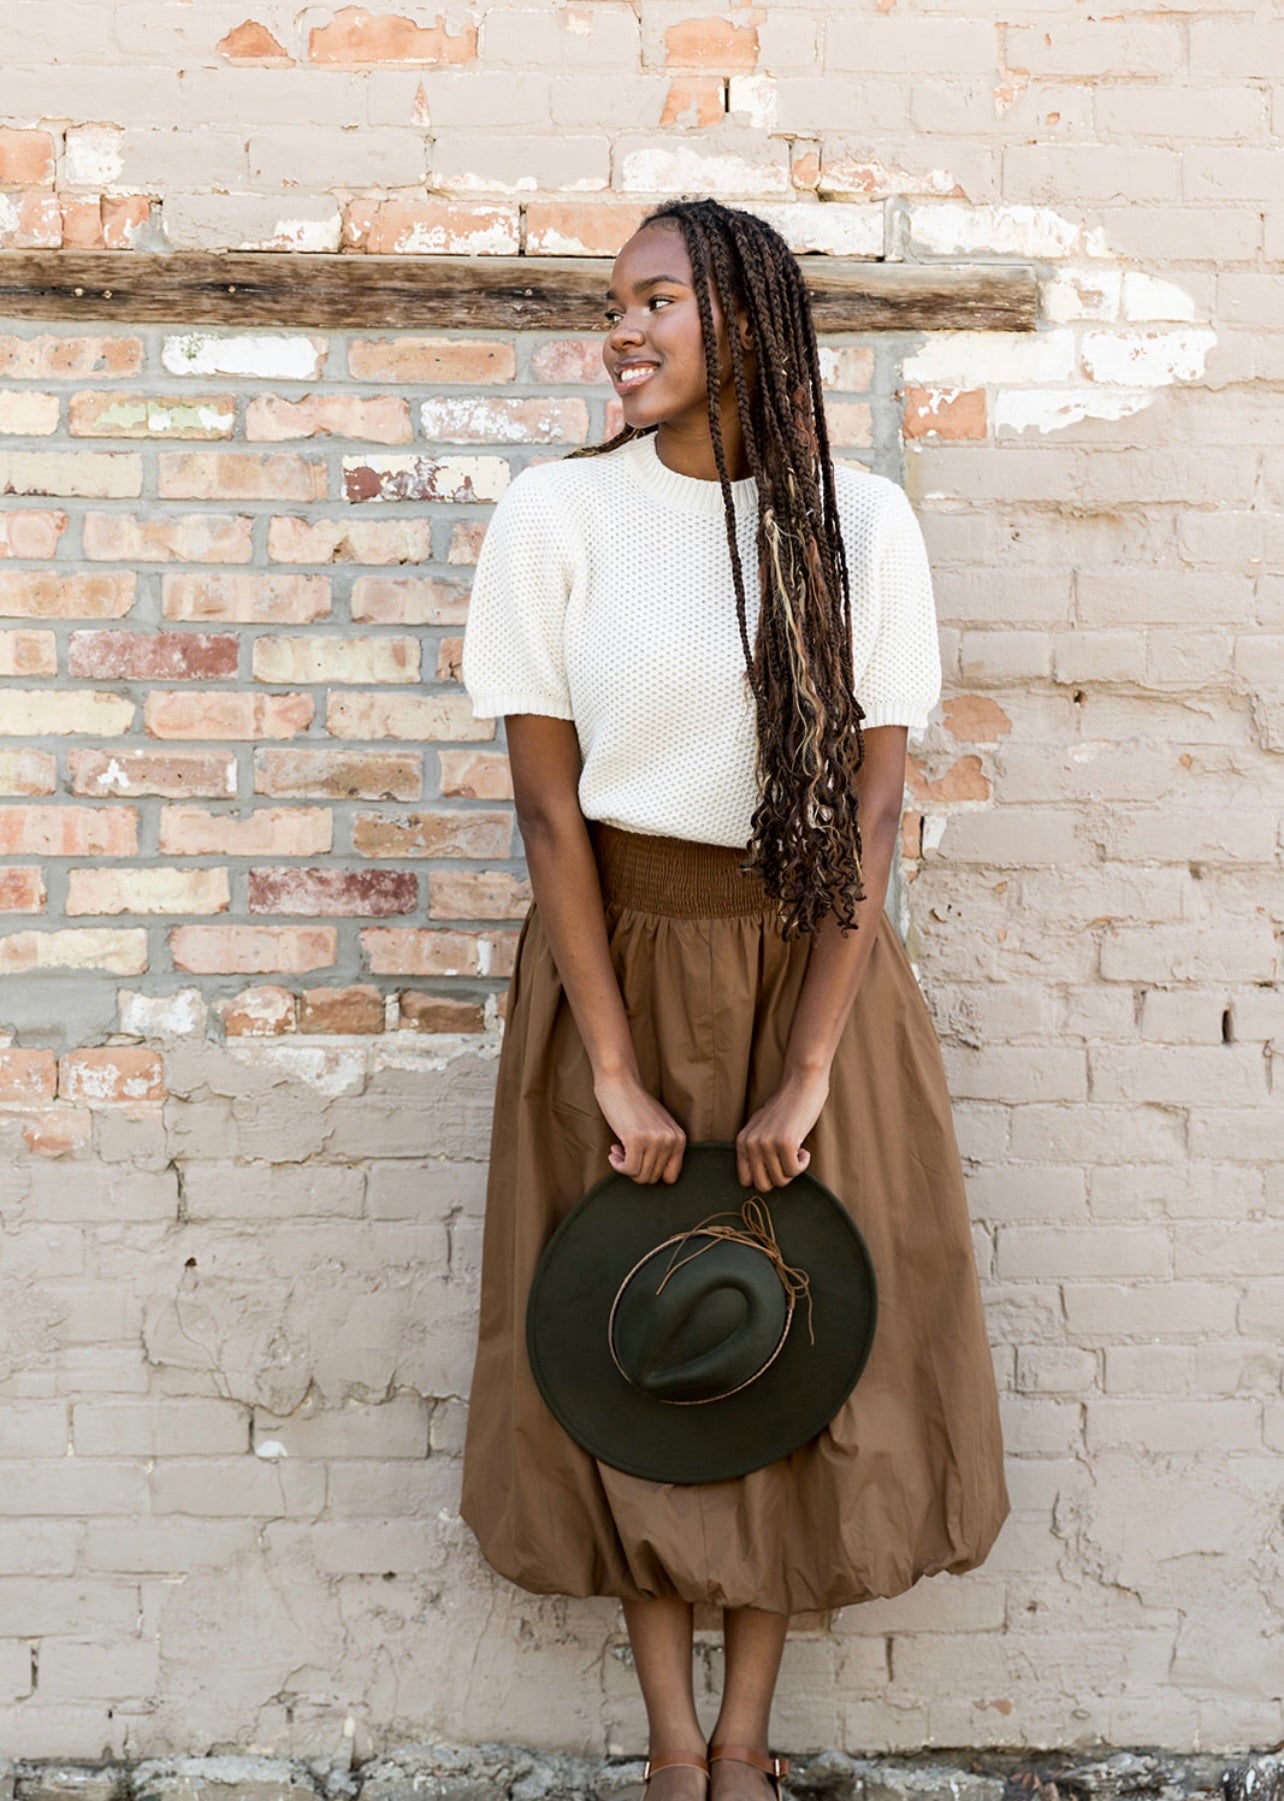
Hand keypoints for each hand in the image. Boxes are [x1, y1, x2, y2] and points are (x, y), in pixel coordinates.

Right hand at [593, 1068, 686, 1185]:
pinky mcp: (637, 1140)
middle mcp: (671, 1141)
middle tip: (624, 1154)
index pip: (670, 1177)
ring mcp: (655, 1141)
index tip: (640, 1162)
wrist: (620, 1083)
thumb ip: (662, 1148)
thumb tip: (653, 1177)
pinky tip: (613, 1151)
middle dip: (635, 1170)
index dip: (652, 1174)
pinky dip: (618, 1165)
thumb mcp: (658, 1126)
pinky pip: (628, 1169)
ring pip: (640, 1176)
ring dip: (625, 1167)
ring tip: (618, 1151)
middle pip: (652, 1178)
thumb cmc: (635, 1104)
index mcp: (679, 1138)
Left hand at [736, 1065, 830, 1190]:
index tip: (777, 1165)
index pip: (746, 1180)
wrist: (801, 1084)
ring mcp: (766, 1144)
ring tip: (797, 1151)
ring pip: (781, 1180)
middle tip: (789, 1161)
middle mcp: (750, 1144)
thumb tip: (761, 1180)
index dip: (765, 1177)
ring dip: (794, 1170)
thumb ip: (756, 1150)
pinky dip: (803, 1164)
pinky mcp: (785, 1143)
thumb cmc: (785, 1107)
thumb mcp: (761, 1128)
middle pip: (763, 1185)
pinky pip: (794, 1171)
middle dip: (780, 1178)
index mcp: (742, 1141)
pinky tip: (804, 1150)